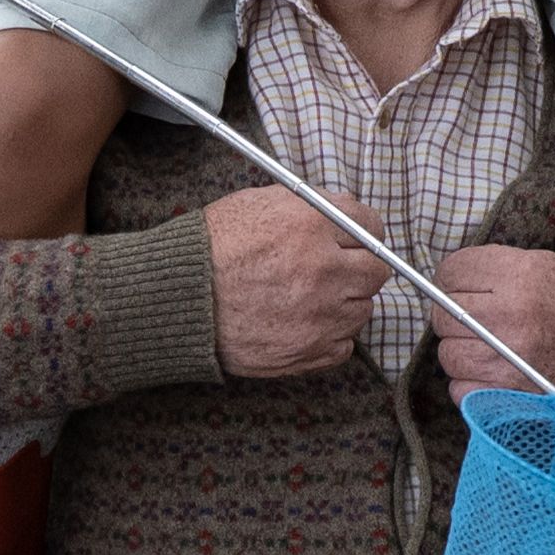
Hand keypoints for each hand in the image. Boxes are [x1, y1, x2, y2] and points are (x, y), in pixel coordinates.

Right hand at [208, 189, 376, 376]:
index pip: (370, 225)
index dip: (362, 231)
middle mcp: (323, 269)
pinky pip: (344, 345)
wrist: (177, 299)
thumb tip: (343, 215)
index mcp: (311, 225)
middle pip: (377, 270)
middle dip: (360, 267)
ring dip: (344, 303)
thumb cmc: (210, 248)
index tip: (354, 239)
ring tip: (308, 298)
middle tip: (336, 270)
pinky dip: (329, 336)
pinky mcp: (309, 351)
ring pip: (363, 309)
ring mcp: (320, 314)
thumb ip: (310, 207)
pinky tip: (302, 324)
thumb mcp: (258, 203)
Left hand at [430, 248, 554, 401]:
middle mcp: (510, 317)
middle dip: (455, 317)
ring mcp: (507, 360)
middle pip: (444, 316)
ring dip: (462, 351)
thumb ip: (495, 271)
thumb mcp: (542, 266)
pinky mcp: (508, 395)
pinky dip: (469, 384)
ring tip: (489, 348)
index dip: (451, 280)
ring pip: (449, 355)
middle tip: (476, 321)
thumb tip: (447, 284)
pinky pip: (460, 389)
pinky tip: (492, 373)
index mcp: (519, 277)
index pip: (451, 273)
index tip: (460, 287)